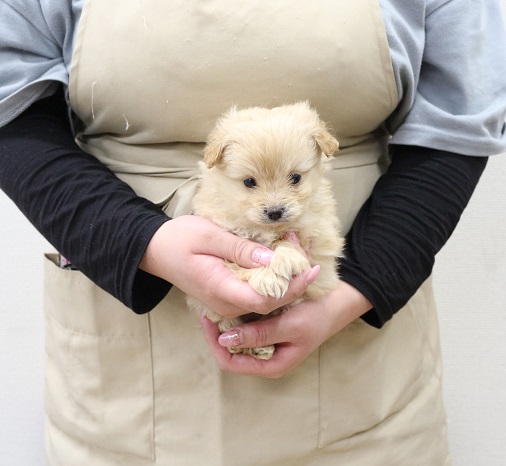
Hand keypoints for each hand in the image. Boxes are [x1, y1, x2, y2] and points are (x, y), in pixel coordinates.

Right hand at [139, 215, 315, 318]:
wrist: (156, 251)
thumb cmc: (179, 239)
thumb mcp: (209, 236)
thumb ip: (240, 249)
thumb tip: (272, 259)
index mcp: (221, 289)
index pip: (265, 299)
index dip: (291, 287)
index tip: (308, 268)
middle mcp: (226, 303)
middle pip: (270, 303)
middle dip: (294, 281)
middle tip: (308, 255)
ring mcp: (227, 302)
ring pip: (265, 299)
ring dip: (285, 279)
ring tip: (298, 251)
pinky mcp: (228, 295)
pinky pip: (256, 293)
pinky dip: (272, 278)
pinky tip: (281, 259)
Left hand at [200, 281, 371, 377]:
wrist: (336, 303)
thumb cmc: (316, 317)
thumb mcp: (289, 326)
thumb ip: (259, 334)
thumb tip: (224, 340)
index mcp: (270, 365)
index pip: (230, 363)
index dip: (214, 343)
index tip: (207, 320)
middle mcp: (265, 358)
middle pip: (230, 352)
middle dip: (217, 333)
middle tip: (208, 309)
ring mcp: (266, 345)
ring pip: (236, 339)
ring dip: (226, 323)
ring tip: (216, 303)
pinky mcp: (268, 331)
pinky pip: (245, 328)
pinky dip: (236, 316)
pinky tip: (232, 301)